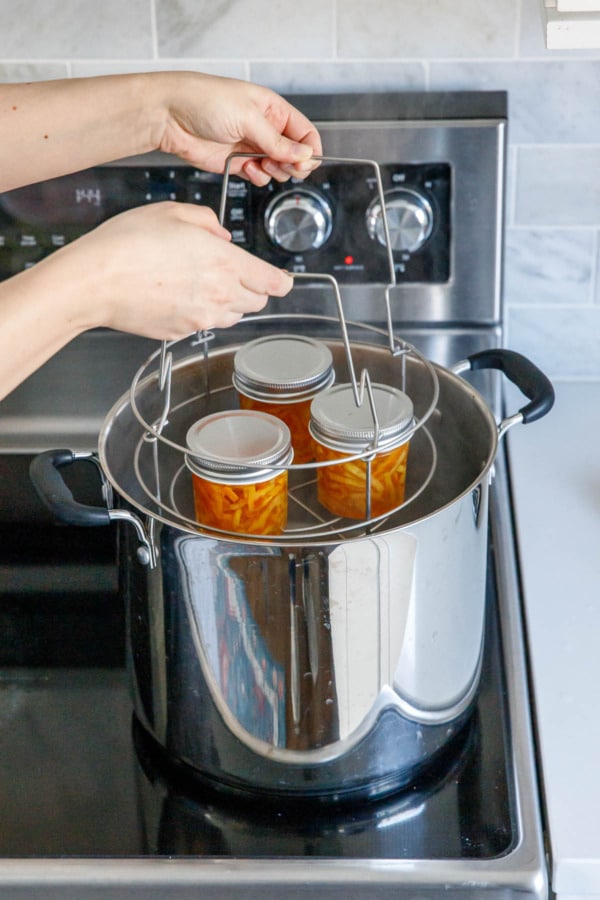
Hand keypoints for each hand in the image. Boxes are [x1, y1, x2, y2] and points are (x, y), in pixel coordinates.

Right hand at [50, 202, 293, 338]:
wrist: (95, 281)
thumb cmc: (128, 244)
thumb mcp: (172, 213)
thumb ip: (207, 222)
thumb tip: (221, 235)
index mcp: (224, 263)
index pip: (273, 282)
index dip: (282, 281)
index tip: (284, 279)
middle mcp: (219, 296)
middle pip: (257, 302)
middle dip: (253, 289)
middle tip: (234, 274)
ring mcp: (200, 319)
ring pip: (233, 317)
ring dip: (229, 303)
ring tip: (201, 283)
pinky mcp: (181, 333)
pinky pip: (203, 325)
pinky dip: (200, 313)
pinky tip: (177, 295)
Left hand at [157, 73, 321, 185]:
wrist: (169, 116)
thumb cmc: (203, 101)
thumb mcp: (247, 117)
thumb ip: (277, 141)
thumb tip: (304, 155)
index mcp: (272, 109)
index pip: (305, 132)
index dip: (309, 149)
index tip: (305, 163)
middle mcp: (265, 128)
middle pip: (295, 154)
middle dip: (293, 164)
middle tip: (282, 165)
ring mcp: (252, 147)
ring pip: (279, 168)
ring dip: (275, 171)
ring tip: (261, 163)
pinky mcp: (237, 163)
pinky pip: (259, 176)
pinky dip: (258, 178)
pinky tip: (247, 169)